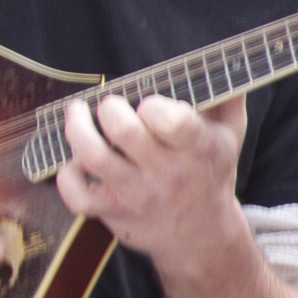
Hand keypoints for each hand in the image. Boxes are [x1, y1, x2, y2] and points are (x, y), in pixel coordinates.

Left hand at [50, 89, 250, 254]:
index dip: (152, 105)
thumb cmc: (211, 176)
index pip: (171, 121)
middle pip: (124, 132)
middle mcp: (168, 174)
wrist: (203, 237)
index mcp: (198, 149)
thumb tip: (220, 60)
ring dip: (77, 129)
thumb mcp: (231, 137)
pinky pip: (79, 197)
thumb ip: (227, 96)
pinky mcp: (115, 214)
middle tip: (110, 106)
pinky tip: (74, 162)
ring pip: (94, 157)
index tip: (148, 104)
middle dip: (109, 108)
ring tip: (77, 115)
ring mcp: (139, 196)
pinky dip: (67, 176)